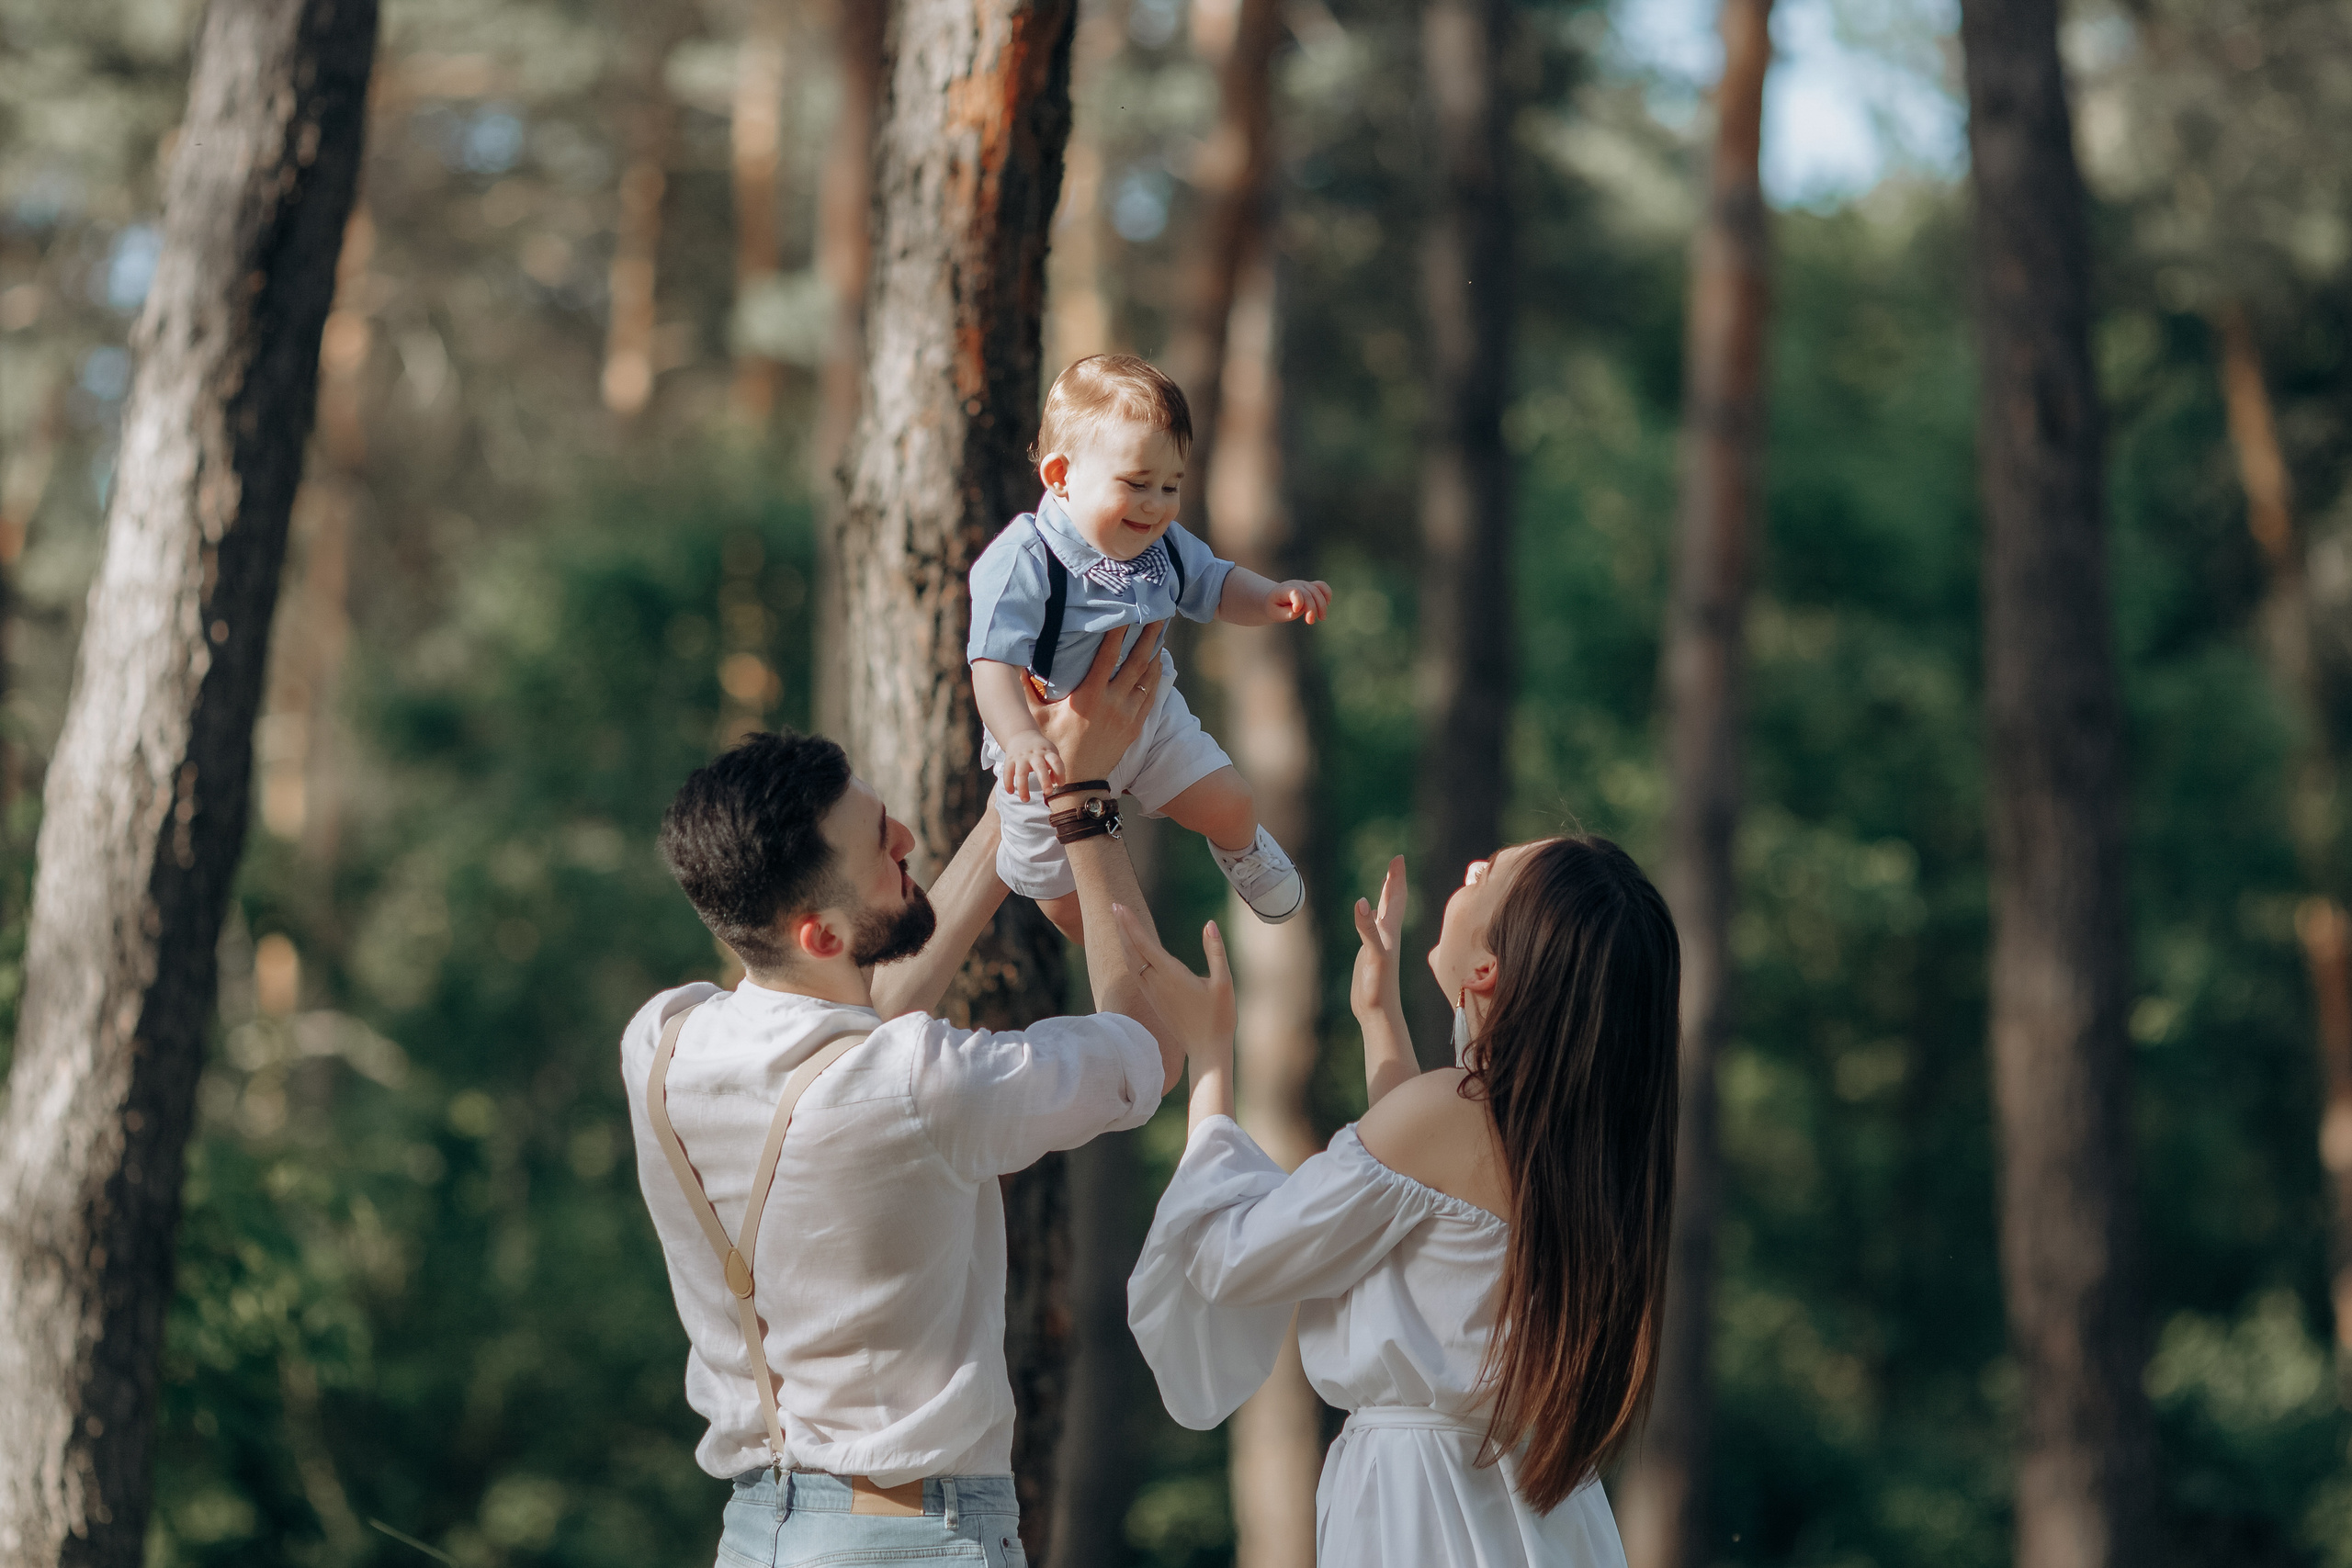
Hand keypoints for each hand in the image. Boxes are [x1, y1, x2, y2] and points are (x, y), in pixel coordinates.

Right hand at [998, 732, 1062, 802]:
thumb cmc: (1040, 749)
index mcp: (1047, 752)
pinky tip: (1010, 792)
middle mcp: (1034, 754)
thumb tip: (1055, 783)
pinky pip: (1007, 772)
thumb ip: (1056, 767)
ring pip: (1021, 773)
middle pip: (1040, 767)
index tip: (1061, 784)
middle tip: (1048, 792)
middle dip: (1044, 781)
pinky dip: (1008, 783)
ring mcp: (1021, 757)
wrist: (1021, 734)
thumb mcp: (1051, 753)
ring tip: (1026, 800)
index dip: (1060, 773)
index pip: (1056, 762)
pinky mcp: (1010, 760)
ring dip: (1023, 788)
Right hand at [1025, 620, 1167, 779]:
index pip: (1107, 656)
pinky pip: (1150, 697)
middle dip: (1149, 637)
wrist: (1078, 782)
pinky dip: (1155, 679)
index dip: (1118, 633)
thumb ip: (1027, 689)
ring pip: (1148, 679)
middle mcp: (1112, 703)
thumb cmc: (1055, 747)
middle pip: (1136, 662)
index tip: (1126, 614)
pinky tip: (1158, 665)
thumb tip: (1014, 663)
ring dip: (1155, 655)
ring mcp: (1127, 715)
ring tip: (1161, 634)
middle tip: (1159, 616)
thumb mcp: (1038, 717)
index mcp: (1089, 696)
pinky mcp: (1134, 726)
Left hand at [1111, 903, 1234, 1068]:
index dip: (1130, 923)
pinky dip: (1130, 957)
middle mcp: (1156, 983)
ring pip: (1131, 963)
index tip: (1120, 905)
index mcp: (1170, 975)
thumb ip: (1215, 952)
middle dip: (1123, 927)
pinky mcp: (1154, 1001)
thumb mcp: (1224, 982)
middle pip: (1132, 950)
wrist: (1206, 1051)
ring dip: (1124, 941)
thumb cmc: (1218, 1018)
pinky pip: (1135, 974)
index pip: (1144, 943)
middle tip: (1115, 905)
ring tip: (1120, 923)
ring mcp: (1152, 994)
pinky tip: (1131, 952)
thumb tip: (1209, 924)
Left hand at [1268, 579, 1331, 624]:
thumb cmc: (1274, 608)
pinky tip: (1327, 604)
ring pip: (1317, 590)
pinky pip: (1322, 586)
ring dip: (1322, 605)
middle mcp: (1294, 584)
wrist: (1273, 598)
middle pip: (1308, 594)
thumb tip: (1300, 611)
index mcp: (1282, 590)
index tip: (1296, 610)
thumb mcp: (1275, 614)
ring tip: (1322, 618)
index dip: (1298, 600)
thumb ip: (1287, 614)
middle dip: (1312, 608)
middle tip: (1310, 622)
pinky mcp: (1309, 586)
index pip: (1294, 591)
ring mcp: (1303, 584)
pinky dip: (1327, 594)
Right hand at [1351, 856, 1406, 1022]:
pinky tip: (1369, 913)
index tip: (1398, 856)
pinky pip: (1372, 928)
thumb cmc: (1379, 987)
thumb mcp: (1373, 956)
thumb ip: (1367, 930)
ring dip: (1386, 895)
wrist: (1379, 1012)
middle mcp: (1387, 935)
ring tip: (1387, 881)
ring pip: (1385, 913)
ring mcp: (1380, 944)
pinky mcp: (1371, 954)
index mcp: (1390, 932)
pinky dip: (1371, 915)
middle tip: (1396, 860)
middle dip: (1394, 880)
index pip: (1396, 898)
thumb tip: (1360, 902)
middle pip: (1393, 901)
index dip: (1396, 877)